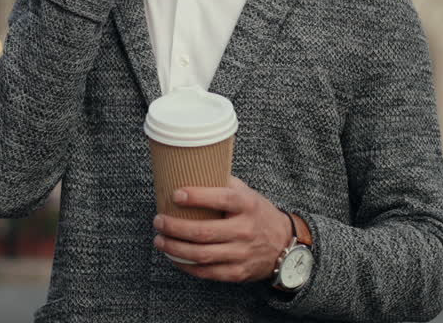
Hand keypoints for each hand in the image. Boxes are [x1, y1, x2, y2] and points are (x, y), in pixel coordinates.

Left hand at [152, 176, 294, 283]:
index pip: (221, 199)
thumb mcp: (247, 193)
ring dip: (175, 248)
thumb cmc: (257, 213)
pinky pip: (207, 272)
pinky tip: (174, 257)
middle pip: (203, 231)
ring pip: (201, 254)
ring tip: (160, 240)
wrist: (284, 244)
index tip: (175, 195)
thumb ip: (223, 183)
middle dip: (175, 227)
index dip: (196, 197)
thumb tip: (190, 168)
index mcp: (247, 205)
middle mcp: (245, 230)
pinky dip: (186, 266)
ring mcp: (242, 253)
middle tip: (158, 221)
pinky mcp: (237, 272)